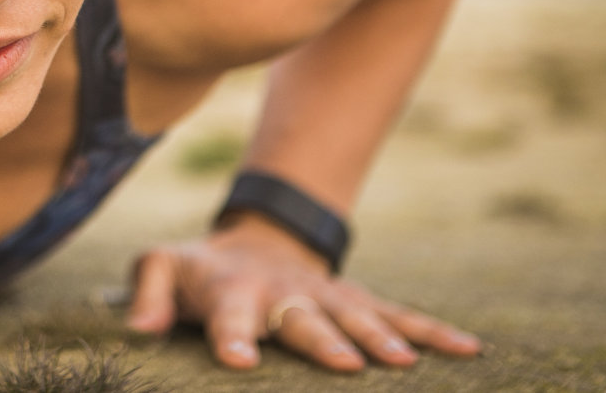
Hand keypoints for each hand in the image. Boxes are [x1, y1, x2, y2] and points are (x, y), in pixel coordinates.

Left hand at [123, 213, 480, 371]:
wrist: (252, 241)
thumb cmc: (200, 272)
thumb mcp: (161, 267)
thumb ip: (147, 292)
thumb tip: (138, 327)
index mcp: (232, 291)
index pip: (229, 316)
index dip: (232, 337)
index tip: (238, 361)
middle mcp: (284, 293)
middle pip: (303, 318)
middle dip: (323, 340)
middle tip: (344, 363)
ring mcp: (325, 296)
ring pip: (358, 316)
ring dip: (381, 338)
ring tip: (405, 363)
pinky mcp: (356, 302)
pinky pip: (399, 314)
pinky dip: (433, 331)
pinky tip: (468, 349)